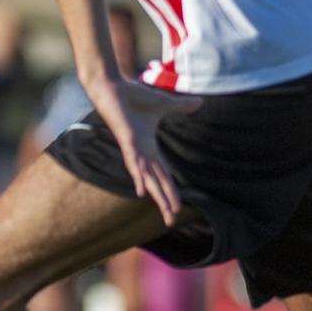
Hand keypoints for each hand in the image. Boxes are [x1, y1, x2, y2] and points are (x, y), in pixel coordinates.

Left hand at [87, 76, 199, 226]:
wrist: (111, 88)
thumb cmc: (132, 97)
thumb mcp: (163, 104)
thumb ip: (180, 107)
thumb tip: (200, 103)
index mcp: (149, 148)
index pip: (163, 175)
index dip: (170, 191)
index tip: (176, 207)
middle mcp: (141, 153)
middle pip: (156, 182)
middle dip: (164, 202)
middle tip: (170, 222)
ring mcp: (134, 148)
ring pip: (148, 178)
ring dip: (157, 194)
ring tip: (166, 212)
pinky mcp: (127, 141)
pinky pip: (135, 162)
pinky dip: (138, 176)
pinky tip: (140, 191)